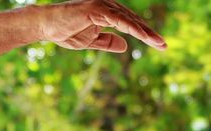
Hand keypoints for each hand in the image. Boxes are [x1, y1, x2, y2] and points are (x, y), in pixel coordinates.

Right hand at [35, 0, 165, 52]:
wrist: (46, 26)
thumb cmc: (65, 32)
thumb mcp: (91, 41)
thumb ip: (107, 42)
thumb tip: (125, 46)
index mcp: (107, 12)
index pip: (130, 23)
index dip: (144, 34)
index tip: (159, 45)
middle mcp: (108, 5)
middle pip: (133, 21)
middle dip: (149, 34)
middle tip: (164, 46)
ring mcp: (103, 4)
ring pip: (129, 20)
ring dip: (145, 32)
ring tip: (159, 43)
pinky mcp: (97, 8)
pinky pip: (118, 19)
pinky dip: (131, 27)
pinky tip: (143, 36)